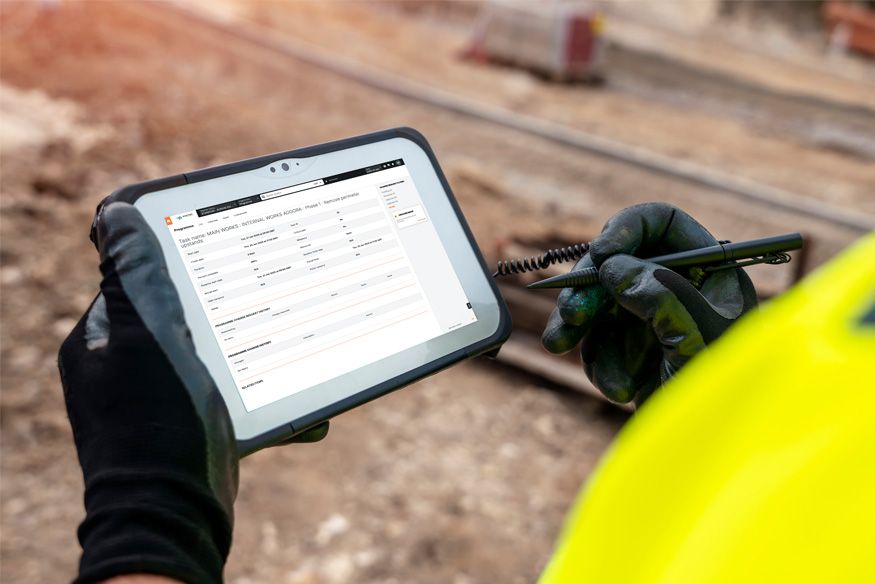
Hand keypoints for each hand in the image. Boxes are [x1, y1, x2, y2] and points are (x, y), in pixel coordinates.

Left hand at [58, 202, 324, 582]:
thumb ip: (137, 279)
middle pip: (193, 310)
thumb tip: (118, 215)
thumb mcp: (146, 340)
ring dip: (264, 352)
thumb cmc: (153, 427)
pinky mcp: (197, 424)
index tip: (234, 244)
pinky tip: (309, 413)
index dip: (189, 253)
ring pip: (222, 352)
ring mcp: (166, 394)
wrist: (171, 517)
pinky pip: (239, 394)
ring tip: (303, 350)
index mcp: (109, 336)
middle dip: (241, 304)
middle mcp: (132, 363)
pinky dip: (271, 397)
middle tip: (282, 294)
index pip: (147, 274)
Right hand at [541, 203, 757, 405]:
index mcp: (712, 275)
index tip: (599, 255)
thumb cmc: (726, 402)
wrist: (715, 459)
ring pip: (599, 303)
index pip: (664, 226)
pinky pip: (597, 342)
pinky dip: (597, 364)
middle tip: (572, 313)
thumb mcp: (696, 341)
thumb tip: (614, 268)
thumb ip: (660, 296)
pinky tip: (619, 391)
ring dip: (582, 330)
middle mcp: (682, 291)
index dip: (627, 230)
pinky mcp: (634, 355)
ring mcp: (655, 323)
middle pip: (619, 262)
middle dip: (590, 289)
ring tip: (563, 350)